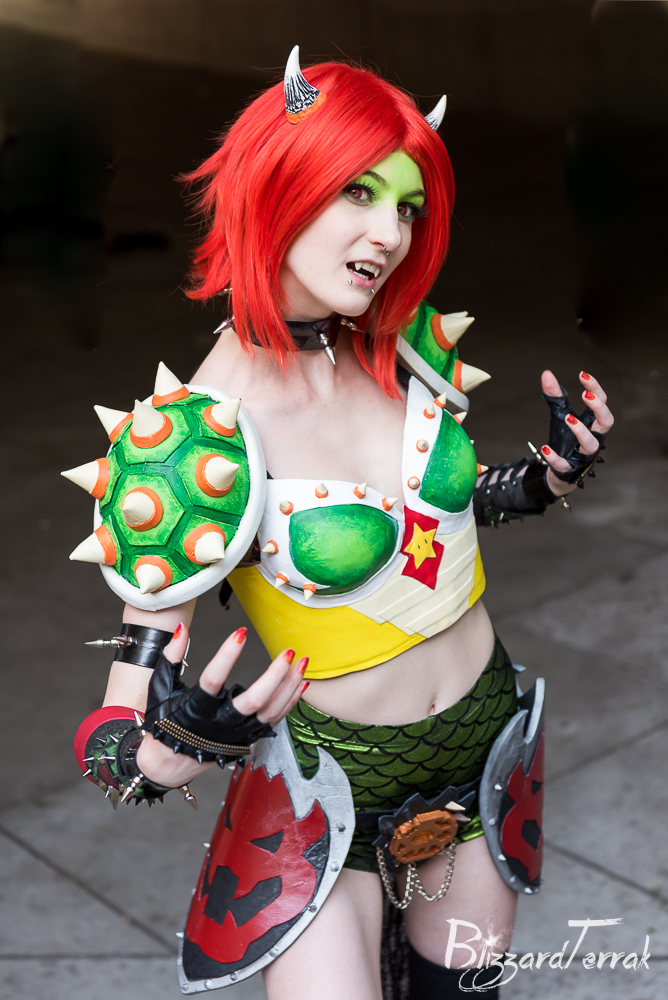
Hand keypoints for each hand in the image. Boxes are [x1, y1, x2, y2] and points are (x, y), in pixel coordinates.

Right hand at [137, 625, 307, 787]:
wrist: (170, 761)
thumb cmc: (164, 722)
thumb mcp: (159, 688)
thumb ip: (170, 658)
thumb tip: (181, 628)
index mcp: (194, 711)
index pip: (212, 681)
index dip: (226, 656)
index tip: (240, 632)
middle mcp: (219, 725)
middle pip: (253, 703)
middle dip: (274, 676)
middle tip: (287, 652)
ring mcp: (237, 734)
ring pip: (270, 712)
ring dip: (289, 686)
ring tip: (302, 662)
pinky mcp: (248, 738)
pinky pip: (275, 720)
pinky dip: (290, 701)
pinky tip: (301, 682)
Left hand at [539, 370, 613, 495]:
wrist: (560, 468)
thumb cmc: (566, 438)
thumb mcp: (560, 414)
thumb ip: (555, 395)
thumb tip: (546, 373)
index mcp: (593, 422)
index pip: (602, 402)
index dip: (596, 388)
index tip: (582, 375)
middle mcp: (593, 437)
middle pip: (607, 422)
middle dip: (599, 408)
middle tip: (585, 395)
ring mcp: (583, 454)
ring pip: (591, 445)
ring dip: (581, 431)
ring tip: (568, 418)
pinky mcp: (569, 468)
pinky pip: (565, 464)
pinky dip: (555, 457)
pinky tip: (545, 448)